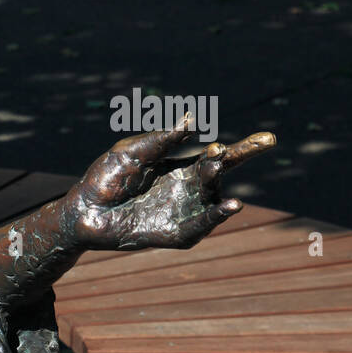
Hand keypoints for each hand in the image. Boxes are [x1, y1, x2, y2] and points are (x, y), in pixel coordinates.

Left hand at [66, 115, 275, 250]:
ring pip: (213, 202)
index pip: (219, 156)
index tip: (268, 140)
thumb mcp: (132, 151)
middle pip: (221, 175)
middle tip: (222, 152)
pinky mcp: (175, 233)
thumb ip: (161, 139)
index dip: (244, 149)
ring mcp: (183, 212)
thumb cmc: (106, 177)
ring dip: (223, 193)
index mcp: (182, 168)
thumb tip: (192, 119)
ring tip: (225, 179)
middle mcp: (188, 190)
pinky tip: (230, 206)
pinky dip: (215, 218)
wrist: (83, 210)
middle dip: (232, 162)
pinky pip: (200, 227)